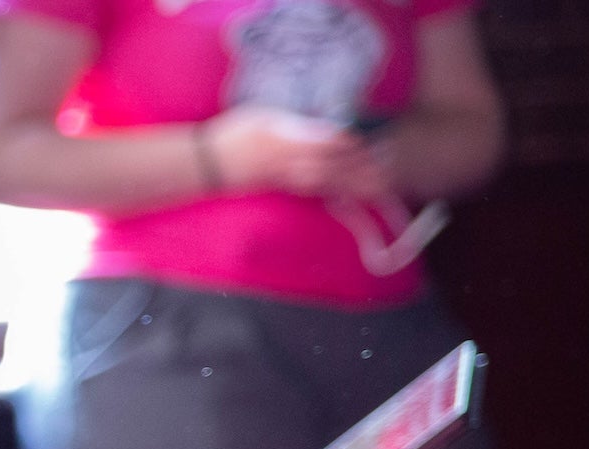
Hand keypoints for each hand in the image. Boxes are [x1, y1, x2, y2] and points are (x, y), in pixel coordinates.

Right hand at [203, 106, 391, 200]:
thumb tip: (319, 126)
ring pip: (324, 181)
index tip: (362, 143)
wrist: (205, 162)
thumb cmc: (230, 133)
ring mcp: (282, 176)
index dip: (346, 144)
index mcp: (285, 138)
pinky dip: (330, 191)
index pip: (325, 141)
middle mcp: (287, 159)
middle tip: (383, 173)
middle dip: (357, 169)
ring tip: (373, 188)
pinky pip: (309, 189)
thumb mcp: (262, 115)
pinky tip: (342, 193)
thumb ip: (292, 121)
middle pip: (330, 165)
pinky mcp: (278, 186)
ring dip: (350, 185)